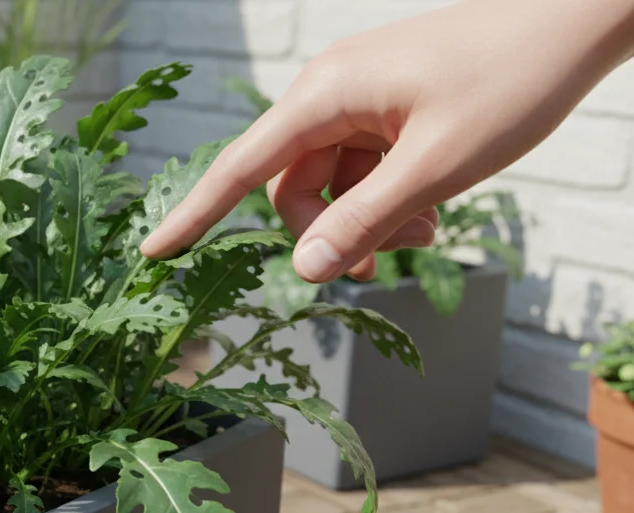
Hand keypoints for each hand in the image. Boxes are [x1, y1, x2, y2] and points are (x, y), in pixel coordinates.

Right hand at [140, 0, 633, 281]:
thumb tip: (305, 271)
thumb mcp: (438, 166)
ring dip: (367, 218)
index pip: (240, 167)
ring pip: (332, 181)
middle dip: (328, 232)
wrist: (575, 16)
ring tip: (427, 232)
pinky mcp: (386, 103)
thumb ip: (366, 221)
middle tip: (386, 265)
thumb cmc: (511, 77)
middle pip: (291, 185)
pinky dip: (388, 196)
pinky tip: (432, 208)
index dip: (195, 215)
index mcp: (325, 95)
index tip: (153, 252)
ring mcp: (358, 96)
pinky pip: (364, 165)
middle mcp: (329, 91)